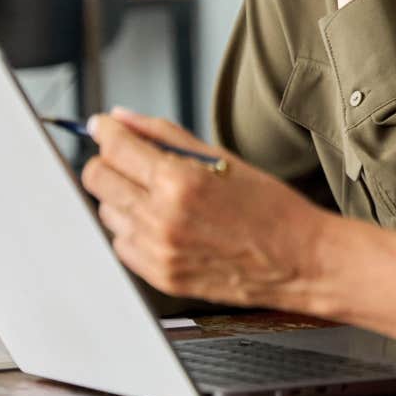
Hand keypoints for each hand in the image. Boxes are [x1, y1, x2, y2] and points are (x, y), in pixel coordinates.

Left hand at [83, 108, 395, 340]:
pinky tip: (163, 222)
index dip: (105, 130)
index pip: (115, 147)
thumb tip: (123, 119)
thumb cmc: (270, 209)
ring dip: (122, 196)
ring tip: (158, 194)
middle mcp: (161, 219)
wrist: (299, 261)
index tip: (104, 126)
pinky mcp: (159, 277)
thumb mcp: (223, 158)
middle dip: (108, 161)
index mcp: (180, 182)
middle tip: (129, 157)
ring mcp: (157, 252)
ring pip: (106, 212)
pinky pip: (122, 244)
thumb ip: (165, 135)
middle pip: (97, 179)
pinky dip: (133, 229)